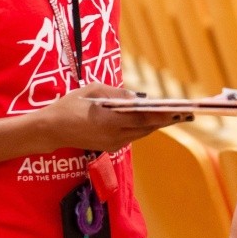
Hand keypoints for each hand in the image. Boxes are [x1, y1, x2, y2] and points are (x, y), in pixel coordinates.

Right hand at [36, 83, 189, 152]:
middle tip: (186, 113)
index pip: (143, 118)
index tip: (180, 110)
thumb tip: (138, 97)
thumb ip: (116, 92)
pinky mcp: (109, 147)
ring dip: (157, 124)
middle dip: (167, 120)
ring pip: (141, 133)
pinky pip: (132, 136)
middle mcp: (114, 136)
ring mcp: (112, 144)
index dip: (163, 115)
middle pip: (146, 128)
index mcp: (110, 121)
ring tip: (176, 115)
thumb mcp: (92, 90)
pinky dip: (143, 127)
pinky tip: (153, 120)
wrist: (50, 130)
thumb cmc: (69, 105)